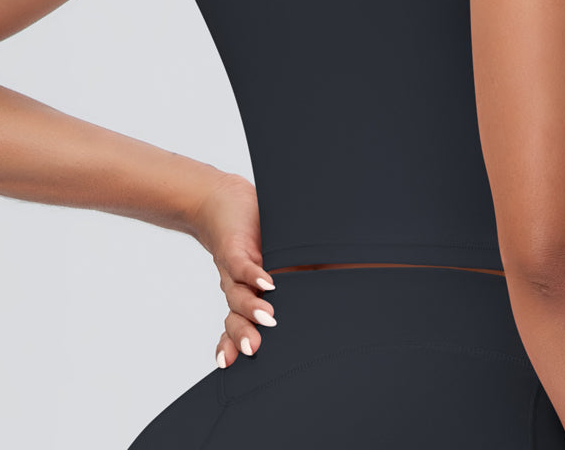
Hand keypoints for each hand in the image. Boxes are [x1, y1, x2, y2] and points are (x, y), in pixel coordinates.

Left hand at [191, 171, 277, 368]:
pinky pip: (243, 264)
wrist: (220, 201)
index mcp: (246, 295)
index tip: (233, 364)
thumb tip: (344, 283)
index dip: (234, 345)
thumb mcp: (271, 261)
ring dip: (252, 307)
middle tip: (253, 350)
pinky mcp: (236, 246)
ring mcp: (235, 268)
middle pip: (236, 317)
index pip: (239, 326)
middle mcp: (238, 286)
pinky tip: (268, 281)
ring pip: (238, 294)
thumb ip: (295, 278)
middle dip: (243, 334)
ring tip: (268, 317)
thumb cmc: (251, 232)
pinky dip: (255, 273)